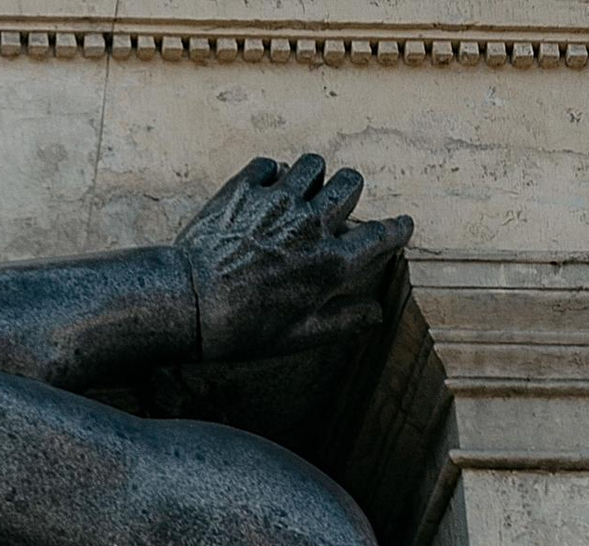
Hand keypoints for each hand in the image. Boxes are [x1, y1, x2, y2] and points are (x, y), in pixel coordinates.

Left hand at [178, 154, 410, 368]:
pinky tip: (263, 194)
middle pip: (350, 183)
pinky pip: (270, 164)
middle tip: (334, 206)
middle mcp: (311, 225)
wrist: (188, 307)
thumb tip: (376, 315)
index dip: (395, 229)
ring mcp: (278, 202)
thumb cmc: (243, 330)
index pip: (380, 235)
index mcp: (330, 264)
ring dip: (310, 178)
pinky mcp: (245, 188)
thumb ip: (342, 322)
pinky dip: (270, 176)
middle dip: (348, 192)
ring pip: (313, 164)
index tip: (400, 226)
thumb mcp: (298, 337)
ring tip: (296, 196)